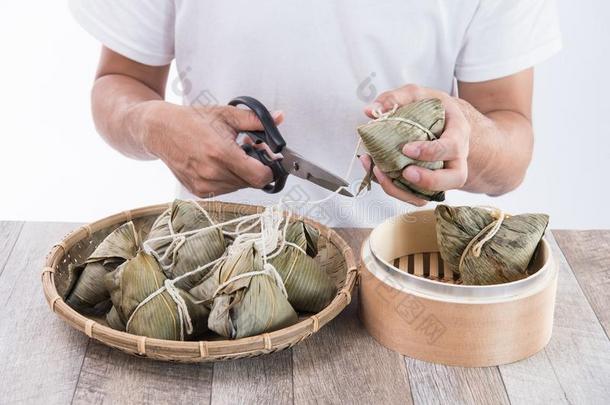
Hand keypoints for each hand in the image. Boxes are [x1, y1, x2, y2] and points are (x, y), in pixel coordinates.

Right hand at [138, 101, 283, 196]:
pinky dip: (229, 178)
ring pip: (239, 187)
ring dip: (242, 173)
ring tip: (232, 154)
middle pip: (251, 182)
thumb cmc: (191, 121)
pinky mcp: (199, 192)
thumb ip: (256, 120)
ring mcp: (204, 185)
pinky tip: (220, 163)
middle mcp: (212, 173)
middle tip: (249, 150)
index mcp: (220, 154)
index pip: (260, 176)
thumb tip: (279, 118)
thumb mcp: (226, 115)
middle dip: (256, 168)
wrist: (160, 130)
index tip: (270, 158)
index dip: (270, 169)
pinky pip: (225, 190)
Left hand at [359, 84, 470, 205]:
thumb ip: (395, 98)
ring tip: (382, 174)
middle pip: (454, 178)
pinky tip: (377, 173)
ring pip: (432, 194)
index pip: (452, 147)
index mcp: (457, 133)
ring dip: (405, 191)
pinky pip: (415, 196)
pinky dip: (394, 189)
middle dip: (429, 180)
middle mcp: (455, 158)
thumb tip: (370, 111)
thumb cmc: (433, 109)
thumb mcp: (418, 95)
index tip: (407, 148)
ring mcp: (443, 174)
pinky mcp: (428, 185)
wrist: (443, 122)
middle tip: (406, 173)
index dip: (431, 151)